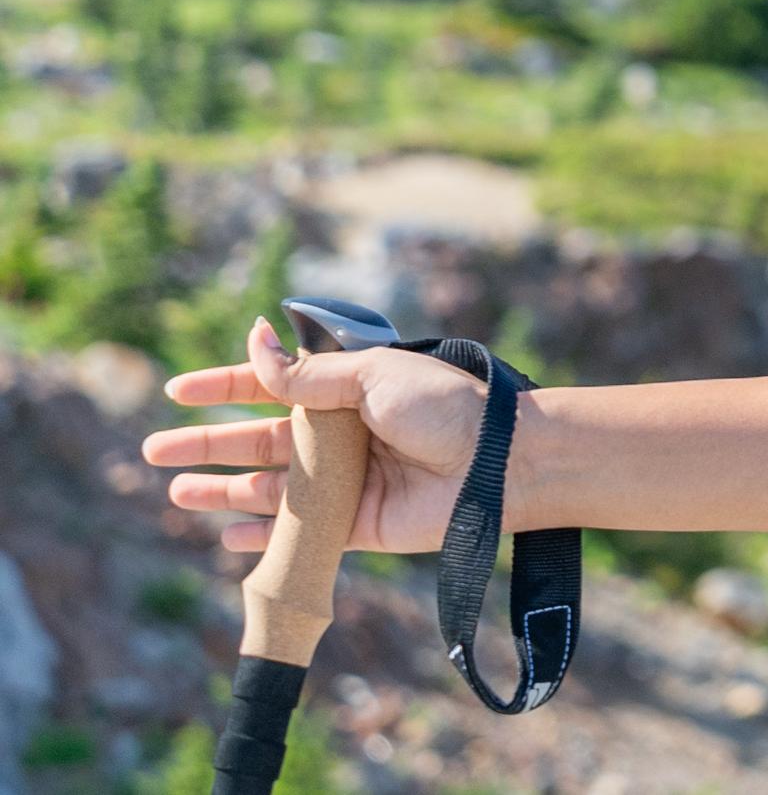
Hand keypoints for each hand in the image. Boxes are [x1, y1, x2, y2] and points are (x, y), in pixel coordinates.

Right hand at [145, 315, 487, 557]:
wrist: (501, 463)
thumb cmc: (446, 408)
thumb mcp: (374, 375)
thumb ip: (309, 374)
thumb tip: (252, 342)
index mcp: (349, 390)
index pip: (274, 385)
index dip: (225, 387)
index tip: (178, 391)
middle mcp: (341, 435)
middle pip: (258, 440)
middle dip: (206, 444)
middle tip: (154, 449)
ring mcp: (345, 482)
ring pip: (268, 488)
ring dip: (221, 491)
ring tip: (176, 492)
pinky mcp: (355, 526)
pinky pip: (297, 534)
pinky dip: (262, 538)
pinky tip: (227, 539)